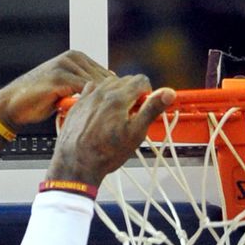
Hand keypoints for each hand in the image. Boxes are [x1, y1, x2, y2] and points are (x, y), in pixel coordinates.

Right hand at [0, 50, 111, 131]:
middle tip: (120, 118)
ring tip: (111, 122)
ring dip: (105, 104)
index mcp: (77, 57)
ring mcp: (66, 65)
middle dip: (113, 99)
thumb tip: (108, 96)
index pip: (107, 75)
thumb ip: (84, 89)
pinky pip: (84, 91)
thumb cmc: (39, 101)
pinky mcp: (59, 77)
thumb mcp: (67, 91)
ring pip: (97, 86)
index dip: (117, 94)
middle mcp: (73, 58)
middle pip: (105, 79)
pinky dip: (92, 105)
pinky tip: (96, 119)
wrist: (13, 105)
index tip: (124, 112)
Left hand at [48, 74, 175, 185]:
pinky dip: (100, 96)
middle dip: (132, 93)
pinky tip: (100, 113)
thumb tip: (168, 93)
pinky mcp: (78, 104)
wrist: (75, 164)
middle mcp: (102, 92)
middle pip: (125, 80)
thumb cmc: (105, 154)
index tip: (145, 107)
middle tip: (132, 115)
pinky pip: (92, 90)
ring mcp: (88, 96)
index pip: (141, 80)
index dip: (147, 93)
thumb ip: (152, 110)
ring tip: (116, 116)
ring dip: (116, 94)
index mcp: (119, 97)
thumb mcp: (135, 134)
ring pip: (108, 84)